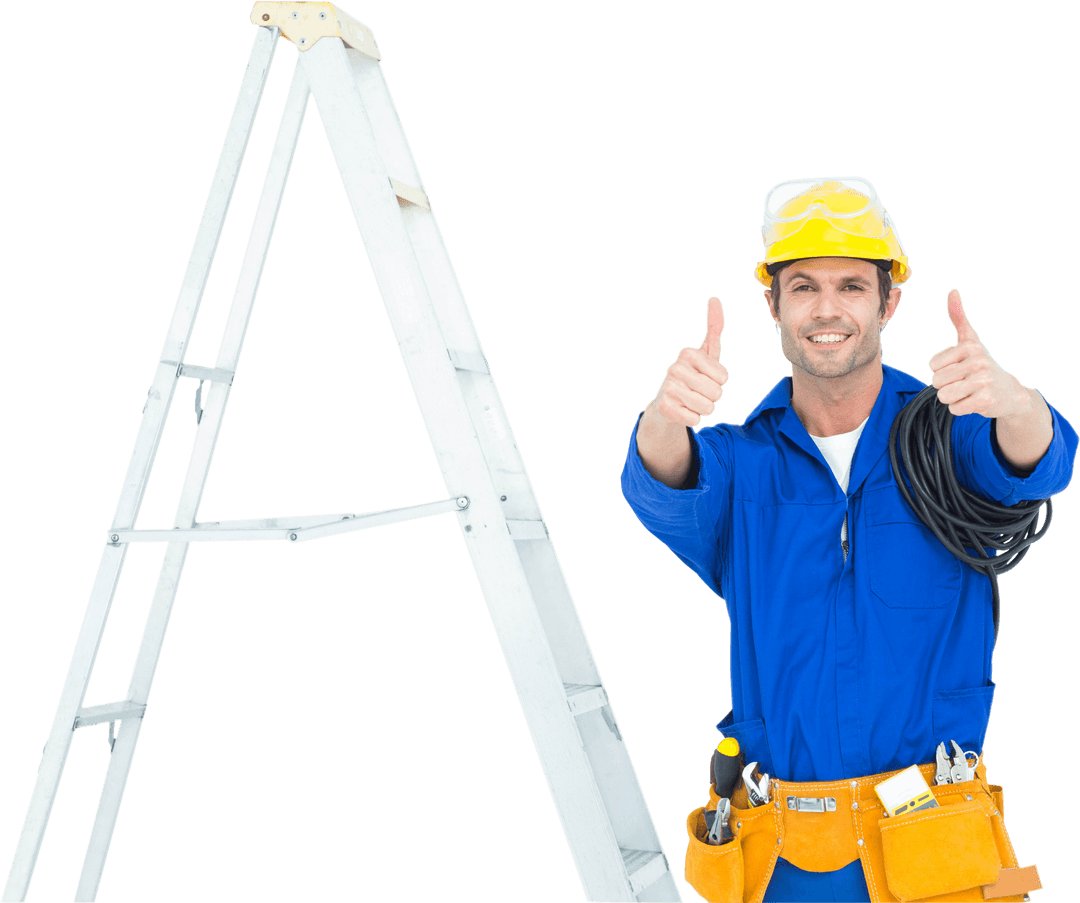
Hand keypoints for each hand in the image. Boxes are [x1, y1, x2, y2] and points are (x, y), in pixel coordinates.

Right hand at [653, 296, 729, 426]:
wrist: (666, 402)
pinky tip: (682, 410)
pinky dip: (693, 418)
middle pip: (717, 393)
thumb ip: (714, 328)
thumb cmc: (692, 375)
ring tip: (691, 401)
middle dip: (712, 397)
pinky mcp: (665, 408)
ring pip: (708, 408)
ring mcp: (668, 388)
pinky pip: (696, 419)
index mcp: (687, 353)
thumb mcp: (705, 353)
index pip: (724, 377)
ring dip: (704, 408)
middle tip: (697, 391)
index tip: (704, 376)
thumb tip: (715, 298)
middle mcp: (675, 368)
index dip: (719, 381)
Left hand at [928, 288, 1029, 418]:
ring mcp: (983, 382)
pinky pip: (954, 408)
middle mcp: (978, 362)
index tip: (958, 367)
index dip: (941, 369)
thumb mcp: (970, 339)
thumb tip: (953, 291)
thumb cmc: (982, 363)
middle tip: (963, 382)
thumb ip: (959, 317)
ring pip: (943, 396)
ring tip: (967, 391)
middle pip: (936, 381)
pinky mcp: (985, 401)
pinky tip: (973, 400)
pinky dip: (960, 408)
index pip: (932, 365)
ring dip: (952, 397)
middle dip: (946, 385)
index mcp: (970, 346)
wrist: (1008, 391)